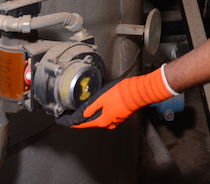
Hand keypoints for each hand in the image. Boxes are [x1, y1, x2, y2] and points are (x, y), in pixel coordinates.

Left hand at [57, 67, 172, 129]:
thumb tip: (82, 115)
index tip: (62, 122)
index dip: (71, 123)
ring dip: (94, 113)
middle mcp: (109, 123)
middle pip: (92, 122)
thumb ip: (90, 108)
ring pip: (101, 117)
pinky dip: (103, 110)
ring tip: (87, 107)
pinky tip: (103, 103)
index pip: (82, 124)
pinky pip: (109, 114)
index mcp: (102, 121)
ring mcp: (117, 119)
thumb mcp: (102, 98)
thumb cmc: (123, 94)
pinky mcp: (122, 114)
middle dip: (82, 118)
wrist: (140, 92)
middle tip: (73, 114)